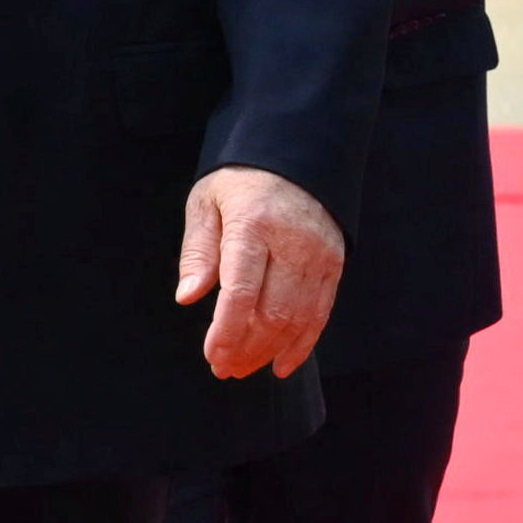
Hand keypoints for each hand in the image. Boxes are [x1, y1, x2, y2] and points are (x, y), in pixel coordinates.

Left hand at [173, 166, 343, 380]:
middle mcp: (292, 243)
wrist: (295, 154)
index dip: (227, 332)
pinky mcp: (334, 264)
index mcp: (253, 224)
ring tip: (244, 367)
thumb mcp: (207, 202)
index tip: (212, 355)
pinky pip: (320, 314)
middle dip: (246, 348)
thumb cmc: (241, 180)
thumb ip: (198, 250)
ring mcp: (318, 255)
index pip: (242, 292)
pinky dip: (302, 345)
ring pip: (297, 319)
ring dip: (269, 351)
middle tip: (223, 368)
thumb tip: (187, 296)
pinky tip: (282, 364)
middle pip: (272, 313)